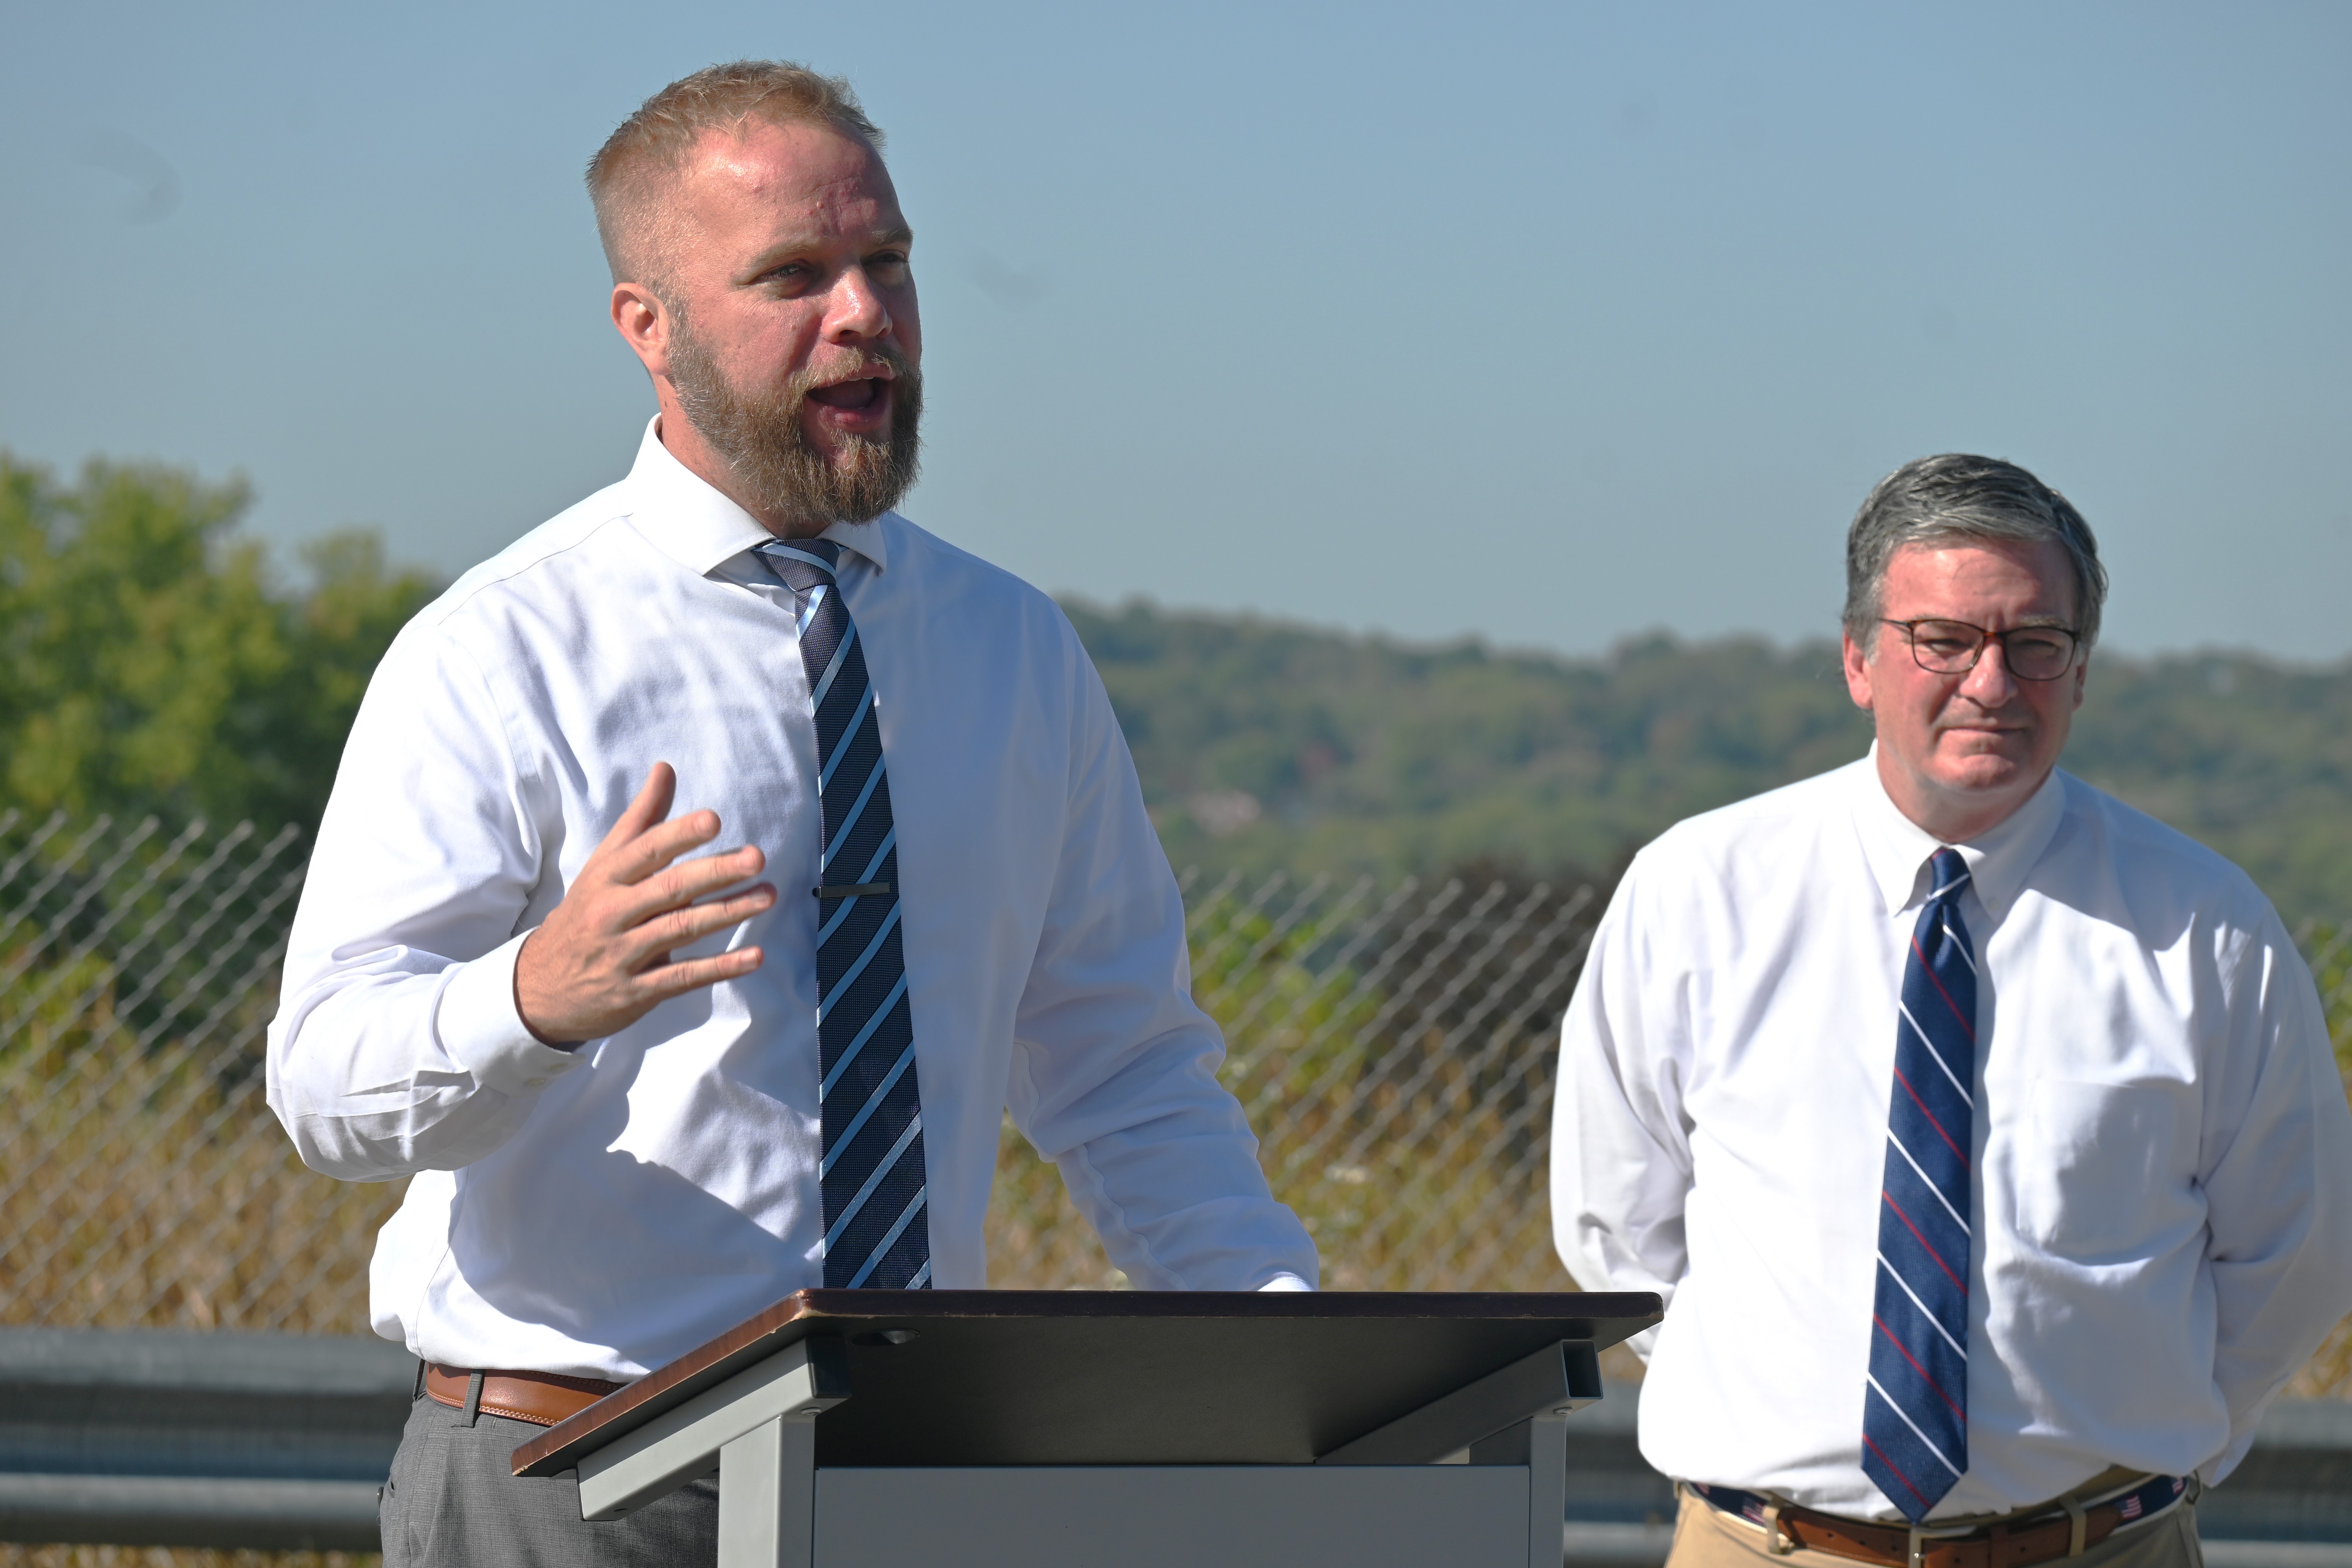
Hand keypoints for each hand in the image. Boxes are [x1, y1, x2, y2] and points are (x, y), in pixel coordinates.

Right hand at [512, 763, 775, 1044]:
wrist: (540, 986)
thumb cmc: (586, 912)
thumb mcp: (604, 865)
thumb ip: (641, 820)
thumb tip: (665, 768)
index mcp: (607, 877)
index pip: (645, 850)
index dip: (678, 835)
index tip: (714, 820)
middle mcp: (613, 912)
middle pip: (669, 888)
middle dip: (715, 871)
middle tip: (756, 857)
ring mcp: (623, 953)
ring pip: (681, 929)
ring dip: (728, 912)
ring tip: (768, 896)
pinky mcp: (636, 990)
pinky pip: (683, 976)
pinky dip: (721, 968)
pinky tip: (756, 956)